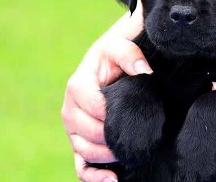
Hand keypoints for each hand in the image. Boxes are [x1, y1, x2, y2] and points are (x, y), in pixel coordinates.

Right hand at [61, 4, 151, 181]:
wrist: (109, 64)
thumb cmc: (114, 56)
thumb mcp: (121, 47)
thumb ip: (131, 56)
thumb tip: (145, 71)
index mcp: (77, 86)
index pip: (90, 107)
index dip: (109, 114)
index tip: (130, 115)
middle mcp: (70, 110)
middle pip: (86, 132)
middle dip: (110, 136)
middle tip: (134, 136)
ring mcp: (73, 128)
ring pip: (84, 150)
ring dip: (105, 156)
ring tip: (128, 153)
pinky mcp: (79, 141)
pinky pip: (80, 165)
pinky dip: (93, 176)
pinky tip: (113, 179)